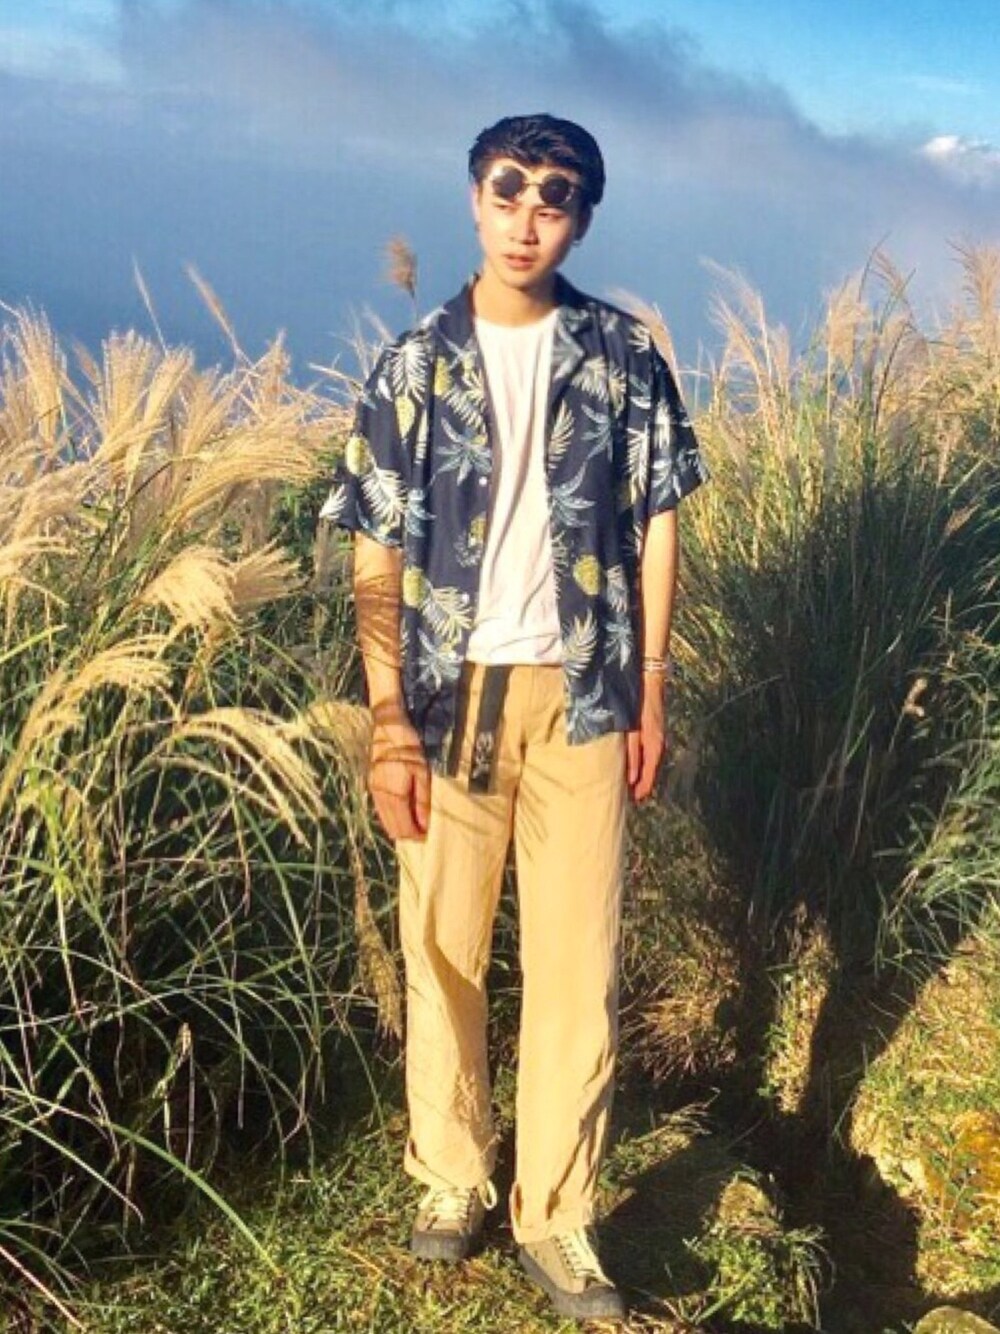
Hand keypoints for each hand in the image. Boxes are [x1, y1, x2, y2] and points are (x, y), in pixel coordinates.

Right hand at [368, 719, 430, 840]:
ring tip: (415, 823)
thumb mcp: (422, 773)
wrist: (387, 728)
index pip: (403, 828)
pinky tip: (404, 812)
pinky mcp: (371, 786)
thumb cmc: (409, 748)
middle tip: (423, 832)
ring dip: (399, 827)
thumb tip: (425, 825)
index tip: (428, 836)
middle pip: (392, 829)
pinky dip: (392, 817)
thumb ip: (422, 801)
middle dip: (408, 835)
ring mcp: (374, 793)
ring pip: (385, 822)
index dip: (416, 836)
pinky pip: (381, 811)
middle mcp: (381, 798)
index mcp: (394, 796)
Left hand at [626, 684, 667, 803]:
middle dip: (640, 786)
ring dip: (641, 775)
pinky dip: (643, 764)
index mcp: (655, 749)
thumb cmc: (640, 708)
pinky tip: (634, 765)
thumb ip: (632, 756)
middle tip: (627, 797)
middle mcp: (659, 747)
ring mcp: (658, 740)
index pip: (649, 778)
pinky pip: (650, 755)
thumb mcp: (634, 734)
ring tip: (629, 785)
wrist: (650, 685)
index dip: (641, 791)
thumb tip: (631, 779)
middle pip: (651, 773)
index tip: (632, 802)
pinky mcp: (654, 734)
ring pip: (650, 765)